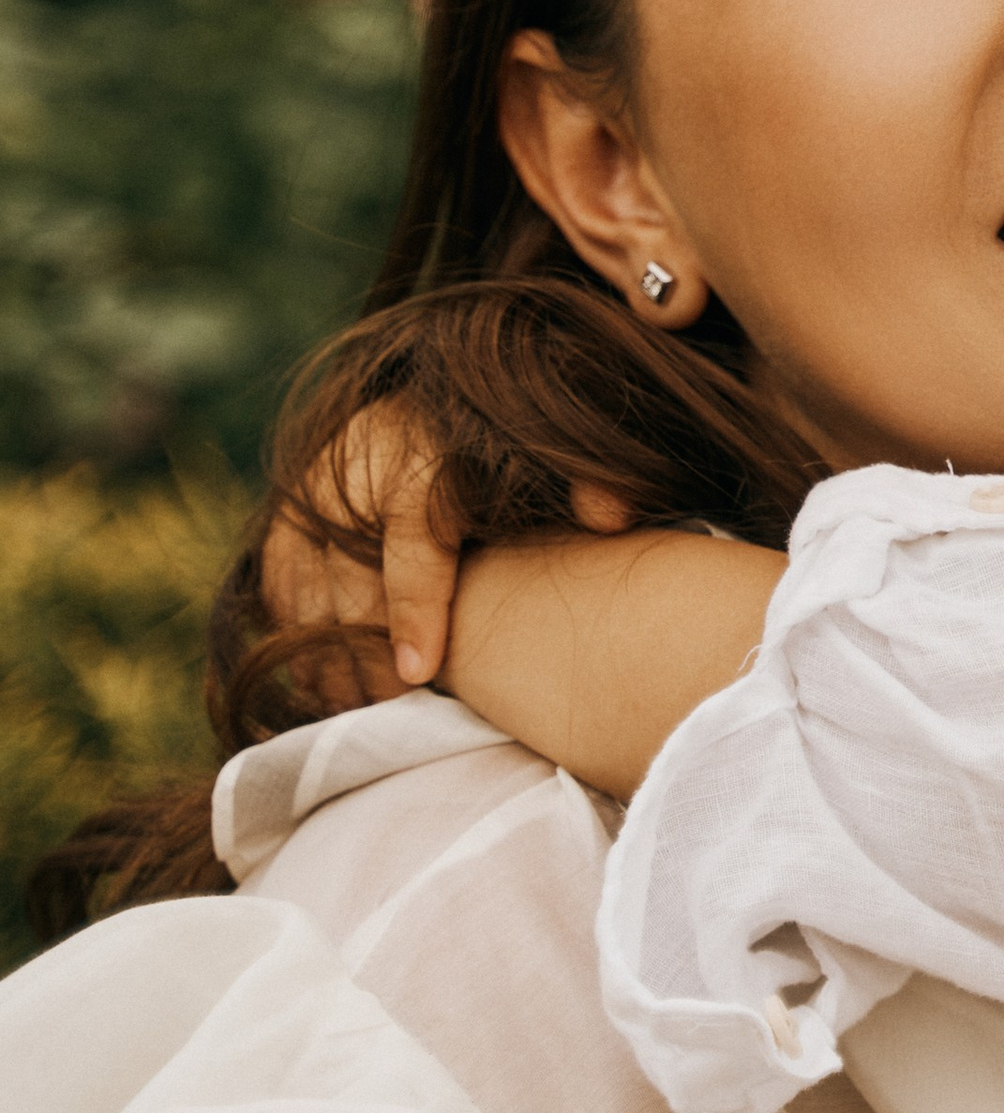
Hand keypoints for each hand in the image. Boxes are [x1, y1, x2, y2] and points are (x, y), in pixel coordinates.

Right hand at [260, 402, 628, 694]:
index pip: (411, 543)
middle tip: (394, 710)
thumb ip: (580, 481)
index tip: (419, 672)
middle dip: (367, 653)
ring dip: (328, 657)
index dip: (413, 610)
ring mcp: (310, 496)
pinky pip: (281, 588)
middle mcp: (353, 474)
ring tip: (361, 711)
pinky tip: (326, 685)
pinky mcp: (287, 518)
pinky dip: (298, 639)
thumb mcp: (540, 455)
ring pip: (305, 591)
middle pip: (349, 580)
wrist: (434, 400)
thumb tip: (613, 516)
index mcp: (419, 457)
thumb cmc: (498, 448)